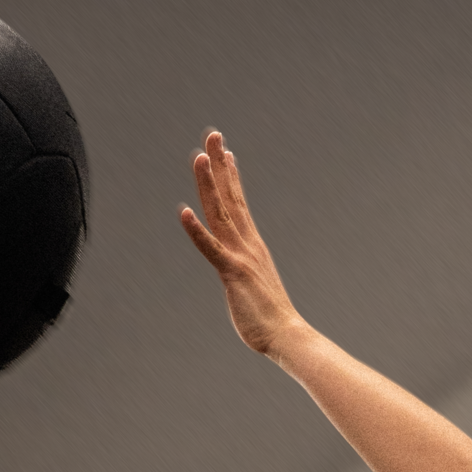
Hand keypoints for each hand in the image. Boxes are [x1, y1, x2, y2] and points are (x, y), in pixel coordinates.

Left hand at [179, 131, 305, 355]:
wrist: (287, 335)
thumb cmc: (270, 318)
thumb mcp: (255, 287)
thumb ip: (249, 275)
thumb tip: (248, 276)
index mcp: (252, 245)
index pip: (239, 204)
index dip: (230, 177)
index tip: (225, 153)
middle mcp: (247, 244)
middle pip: (230, 197)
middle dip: (220, 165)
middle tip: (214, 135)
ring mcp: (240, 256)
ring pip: (220, 213)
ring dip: (209, 184)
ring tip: (199, 157)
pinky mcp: (233, 273)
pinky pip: (210, 248)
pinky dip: (196, 230)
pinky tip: (183, 212)